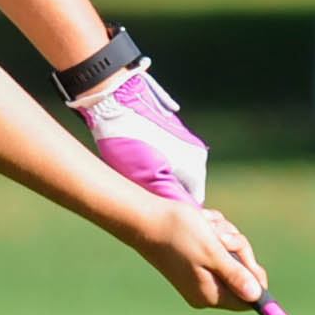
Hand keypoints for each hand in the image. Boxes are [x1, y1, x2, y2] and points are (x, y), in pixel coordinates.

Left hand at [71, 64, 206, 205]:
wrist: (117, 99)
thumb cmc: (130, 141)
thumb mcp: (147, 179)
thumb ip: (168, 199)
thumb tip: (181, 214)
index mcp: (196, 167)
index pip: (192, 204)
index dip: (173, 210)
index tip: (153, 210)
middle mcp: (197, 153)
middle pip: (184, 186)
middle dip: (164, 192)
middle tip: (140, 192)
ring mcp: (185, 139)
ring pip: (174, 171)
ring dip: (158, 176)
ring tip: (134, 173)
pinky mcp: (171, 130)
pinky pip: (167, 156)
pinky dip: (153, 162)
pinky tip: (134, 158)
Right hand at [131, 201, 265, 309]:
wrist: (146, 218)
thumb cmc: (179, 234)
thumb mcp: (213, 253)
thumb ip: (236, 275)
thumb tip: (256, 296)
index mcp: (209, 294)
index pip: (247, 299)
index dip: (256, 279)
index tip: (248, 255)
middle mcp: (205, 290)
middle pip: (242, 274)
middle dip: (237, 249)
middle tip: (222, 237)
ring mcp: (200, 275)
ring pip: (232, 256)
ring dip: (225, 237)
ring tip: (207, 227)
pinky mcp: (195, 261)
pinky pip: (218, 248)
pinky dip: (215, 233)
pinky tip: (201, 225)